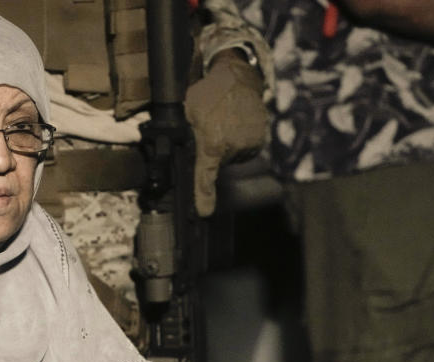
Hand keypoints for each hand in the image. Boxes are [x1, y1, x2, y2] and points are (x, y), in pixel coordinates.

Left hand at [185, 48, 267, 216]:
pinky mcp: (260, 139)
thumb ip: (183, 137)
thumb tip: (173, 155)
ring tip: (224, 123)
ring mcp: (249, 143)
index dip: (203, 197)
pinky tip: (235, 125)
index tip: (204, 213)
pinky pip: (246, 150)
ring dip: (227, 147)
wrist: (238, 77)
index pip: (205, 176)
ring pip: (232, 158)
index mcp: (212, 143)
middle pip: (218, 164)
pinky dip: (240, 142)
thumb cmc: (208, 93)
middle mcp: (233, 147)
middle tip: (211, 129)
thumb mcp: (186, 113)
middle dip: (213, 153)